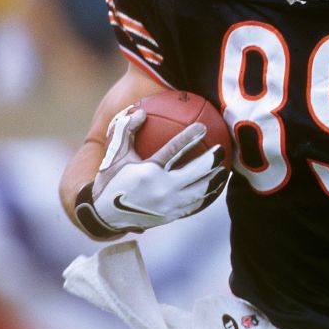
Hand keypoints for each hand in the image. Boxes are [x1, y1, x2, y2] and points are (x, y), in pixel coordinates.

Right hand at [74, 108, 228, 238]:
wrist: (104, 216)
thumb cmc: (111, 180)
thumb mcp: (114, 154)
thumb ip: (125, 130)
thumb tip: (140, 112)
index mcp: (148, 171)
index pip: (174, 150)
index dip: (190, 137)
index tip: (203, 127)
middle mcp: (161, 188)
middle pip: (195, 171)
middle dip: (212, 159)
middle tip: (222, 148)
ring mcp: (168, 204)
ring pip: (200, 190)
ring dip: (214, 179)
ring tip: (224, 170)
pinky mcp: (171, 215)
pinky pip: (195, 205)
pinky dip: (207, 196)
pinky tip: (214, 188)